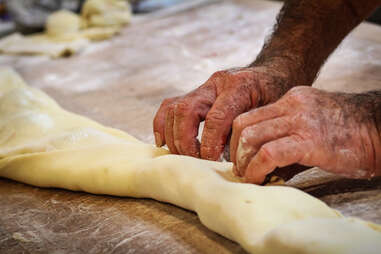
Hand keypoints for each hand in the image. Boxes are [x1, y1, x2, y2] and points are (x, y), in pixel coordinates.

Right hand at [153, 67, 291, 159]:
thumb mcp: (275, 113)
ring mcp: (203, 87)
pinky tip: (164, 142)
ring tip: (183, 157)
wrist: (273, 73)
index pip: (215, 117)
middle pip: (186, 110)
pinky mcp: (195, 93)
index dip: (209, 144)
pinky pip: (170, 106)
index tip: (211, 163)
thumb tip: (243, 166)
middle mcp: (216, 83)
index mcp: (239, 86)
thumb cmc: (277, 96)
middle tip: (195, 162)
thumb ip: (257, 134)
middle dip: (186, 141)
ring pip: (174, 108)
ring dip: (173, 136)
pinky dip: (163, 125)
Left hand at [231, 86, 380, 183]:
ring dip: (243, 161)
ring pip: (251, 136)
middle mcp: (291, 105)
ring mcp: (300, 121)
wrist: (380, 129)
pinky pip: (269, 153)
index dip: (237, 139)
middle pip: (243, 123)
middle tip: (238, 168)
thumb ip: (285, 139)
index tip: (239, 156)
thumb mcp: (311, 126)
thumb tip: (261, 165)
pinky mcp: (309, 141)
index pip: (249, 115)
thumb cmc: (347, 134)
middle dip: (235, 150)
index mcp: (290, 100)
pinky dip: (256, 168)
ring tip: (247, 175)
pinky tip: (257, 178)